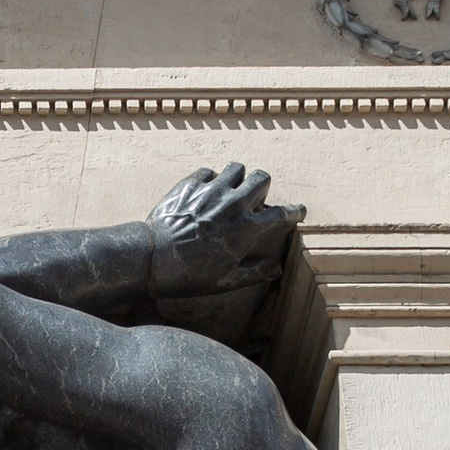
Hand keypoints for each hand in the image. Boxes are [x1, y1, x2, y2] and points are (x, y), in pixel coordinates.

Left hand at [145, 161, 301, 302]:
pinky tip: (204, 193)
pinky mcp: (190, 184)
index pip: (281, 214)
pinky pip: (208, 172)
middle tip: (254, 199)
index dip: (294, 212)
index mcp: (247, 228)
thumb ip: (254, 272)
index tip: (297, 211)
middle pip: (261, 178)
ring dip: (237, 178)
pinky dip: (210, 180)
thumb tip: (276, 269)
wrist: (152, 259)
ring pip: (236, 168)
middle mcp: (233, 204)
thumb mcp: (226, 281)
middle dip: (262, 187)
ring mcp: (212, 191)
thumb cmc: (190, 275)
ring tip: (229, 191)